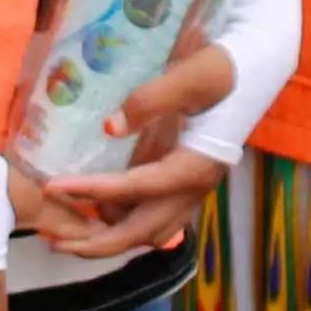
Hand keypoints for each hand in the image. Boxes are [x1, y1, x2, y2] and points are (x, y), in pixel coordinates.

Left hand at [30, 44, 238, 259]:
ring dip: (111, 239)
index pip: (136, 188)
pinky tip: (97, 213)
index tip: (53, 188)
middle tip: (54, 241)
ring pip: (150, 232)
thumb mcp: (192, 75)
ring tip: (69, 234)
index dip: (93, 191)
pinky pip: (155, 220)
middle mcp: (195, 188)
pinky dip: (125, 225)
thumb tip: (110, 128)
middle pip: (143, 231)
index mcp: (195, 166)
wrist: (256, 68)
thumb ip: (152, 100)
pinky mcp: (187, 185)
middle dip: (98, 243)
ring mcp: (193, 191)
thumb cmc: (224, 68)